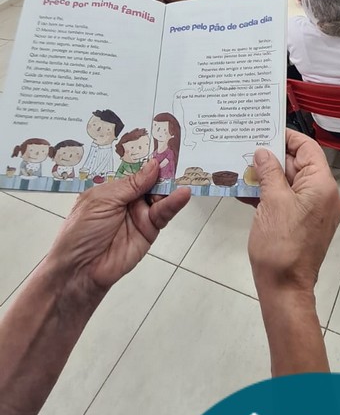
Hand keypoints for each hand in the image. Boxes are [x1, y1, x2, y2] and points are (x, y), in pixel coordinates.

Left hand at [46, 160, 189, 297]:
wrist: (81, 270)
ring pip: (160, 195)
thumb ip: (131, 184)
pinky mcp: (150, 229)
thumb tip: (153, 165)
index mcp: (111, 188)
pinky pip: (164, 213)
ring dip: (171, 185)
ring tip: (184, 173)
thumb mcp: (102, 200)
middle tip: (179, 154)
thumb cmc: (81, 231)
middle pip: (150, 180)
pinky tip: (182, 194)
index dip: (146, 159)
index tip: (163, 144)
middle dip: (163, 169)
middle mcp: (127, 199)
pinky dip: (174, 203)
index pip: (133, 169)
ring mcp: (139, 214)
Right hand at [247, 131, 339, 295]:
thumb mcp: (272, 202)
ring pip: (289, 183)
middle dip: (272, 157)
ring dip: (266, 176)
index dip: (287, 137)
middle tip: (246, 146)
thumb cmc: (280, 244)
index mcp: (322, 185)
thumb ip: (269, 172)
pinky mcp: (301, 224)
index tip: (264, 129)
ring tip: (240, 166)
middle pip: (298, 165)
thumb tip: (264, 152)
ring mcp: (313, 211)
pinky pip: (286, 200)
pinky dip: (268, 194)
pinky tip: (243, 189)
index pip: (308, 148)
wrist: (284, 288)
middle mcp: (323, 195)